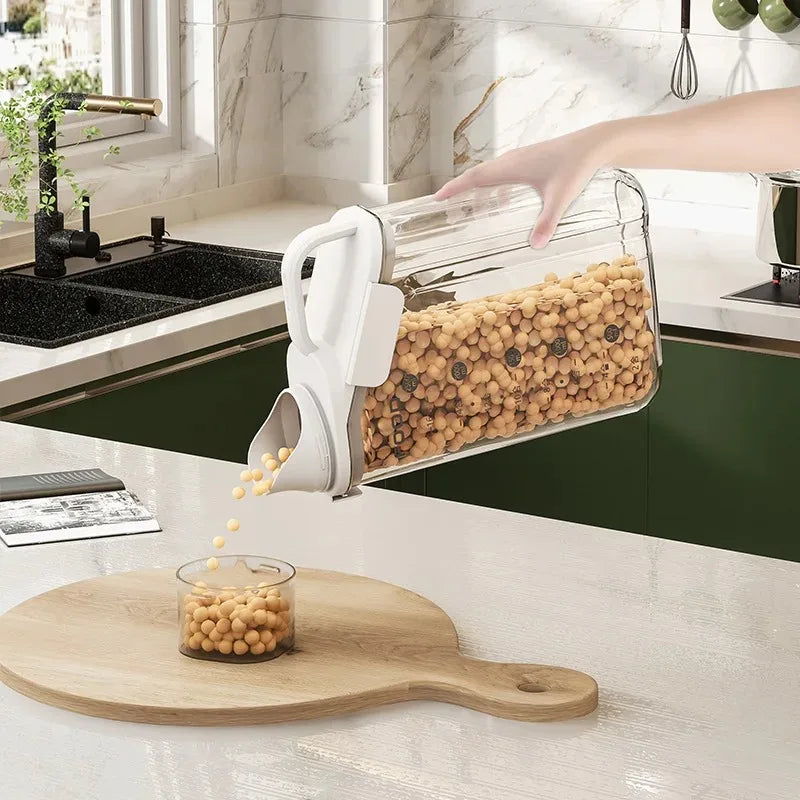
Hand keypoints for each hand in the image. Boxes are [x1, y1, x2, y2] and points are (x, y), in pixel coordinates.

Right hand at [434, 127, 604, 247]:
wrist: (594, 145)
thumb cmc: (576, 167)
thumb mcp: (560, 198)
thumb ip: (547, 222)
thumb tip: (535, 246)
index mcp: (512, 167)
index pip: (475, 177)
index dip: (455, 187)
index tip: (437, 197)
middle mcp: (512, 160)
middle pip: (478, 173)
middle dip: (460, 187)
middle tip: (444, 201)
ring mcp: (521, 158)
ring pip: (490, 171)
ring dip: (476, 184)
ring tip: (466, 200)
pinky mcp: (530, 159)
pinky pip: (503, 171)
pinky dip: (494, 183)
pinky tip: (501, 197)